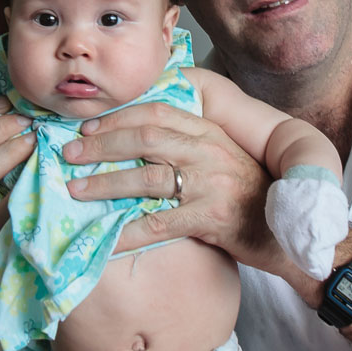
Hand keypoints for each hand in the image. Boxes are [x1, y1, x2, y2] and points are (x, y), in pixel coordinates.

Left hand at [63, 102, 284, 271]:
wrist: (281, 228)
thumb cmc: (246, 191)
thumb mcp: (220, 155)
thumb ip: (186, 142)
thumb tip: (134, 137)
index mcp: (208, 132)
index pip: (156, 112)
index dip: (117, 118)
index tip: (87, 126)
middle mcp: (208, 152)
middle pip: (145, 139)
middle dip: (101, 144)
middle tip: (70, 153)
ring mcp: (209, 185)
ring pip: (147, 178)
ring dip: (105, 183)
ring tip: (76, 189)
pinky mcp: (209, 219)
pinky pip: (159, 224)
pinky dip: (127, 232)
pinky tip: (105, 237)